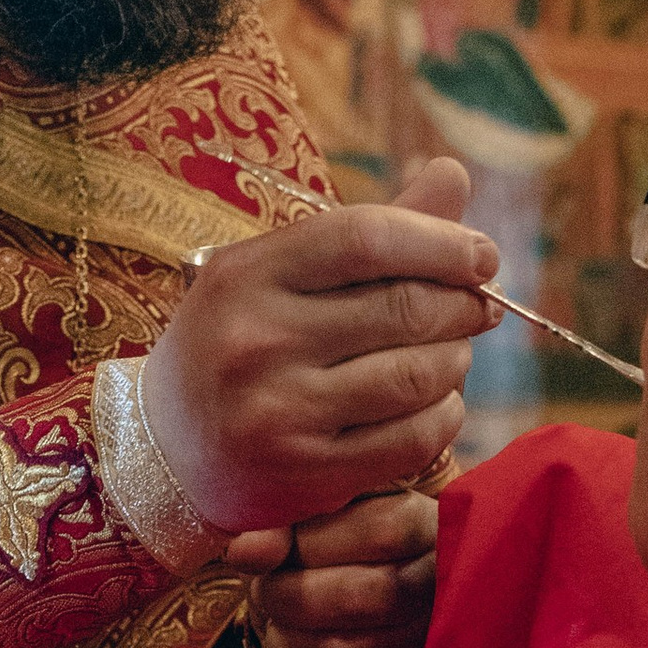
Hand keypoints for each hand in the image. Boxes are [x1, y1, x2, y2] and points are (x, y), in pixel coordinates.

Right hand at [144, 157, 498, 532]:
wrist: (165, 450)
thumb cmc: (238, 342)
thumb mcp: (277, 274)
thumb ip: (369, 230)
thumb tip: (454, 172)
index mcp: (246, 275)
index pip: (366, 238)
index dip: (442, 243)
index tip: (483, 257)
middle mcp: (257, 341)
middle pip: (404, 308)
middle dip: (462, 305)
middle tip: (477, 307)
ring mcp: (280, 413)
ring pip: (417, 375)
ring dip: (456, 360)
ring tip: (452, 352)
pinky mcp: (306, 475)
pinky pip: (412, 438)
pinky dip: (443, 415)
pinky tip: (435, 403)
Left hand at [227, 487, 438, 647]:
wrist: (353, 610)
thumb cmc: (329, 557)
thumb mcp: (312, 522)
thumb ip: (281, 522)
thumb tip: (246, 551)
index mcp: (430, 530)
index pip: (384, 532)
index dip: (313, 544)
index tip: (275, 551)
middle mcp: (444, 594)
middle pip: (362, 598)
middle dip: (287, 596)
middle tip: (266, 593)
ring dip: (283, 644)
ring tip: (278, 630)